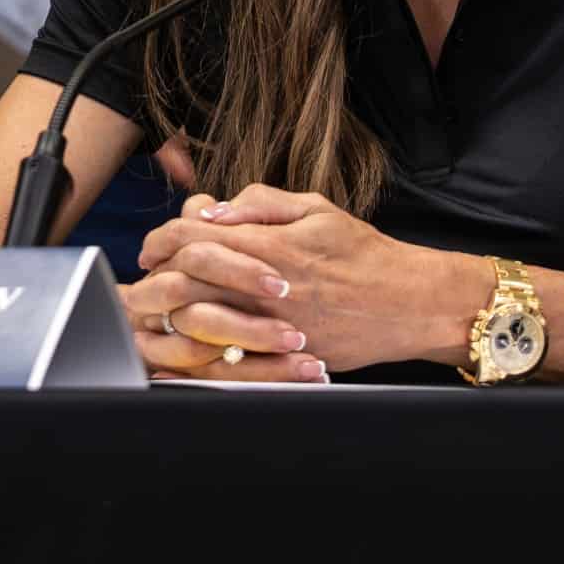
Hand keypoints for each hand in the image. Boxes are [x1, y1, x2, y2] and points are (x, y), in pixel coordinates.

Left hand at [137, 183, 485, 373]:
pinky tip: (196, 336)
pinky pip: (228, 357)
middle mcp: (266, 289)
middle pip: (184, 280)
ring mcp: (274, 328)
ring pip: (199, 321)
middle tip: (152, 275)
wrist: (411, 304)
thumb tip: (209, 210)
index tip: (152, 246)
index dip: (160, 238)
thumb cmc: (363, 252)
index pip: (190, 238)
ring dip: (175, 311)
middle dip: (159, 275)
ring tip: (168, 304)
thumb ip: (258, 205)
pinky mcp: (285, 358)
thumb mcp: (314, 208)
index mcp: (270, 246)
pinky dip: (203, 346)